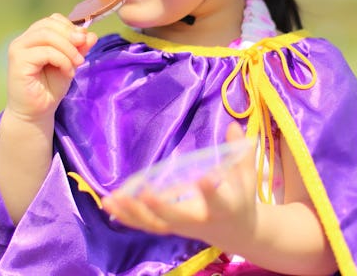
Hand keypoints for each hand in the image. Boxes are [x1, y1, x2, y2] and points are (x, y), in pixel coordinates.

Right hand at [5, 14, 97, 120]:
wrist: (36, 112)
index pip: (52, 20)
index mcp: (33, 38)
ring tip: (78, 63)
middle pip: (49, 24)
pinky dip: (62, 60)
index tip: (84, 40)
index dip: (70, 26)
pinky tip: (68, 72)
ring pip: (47, 35)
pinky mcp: (18, 62)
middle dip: (70, 35)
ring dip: (68, 48)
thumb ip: (78, 48)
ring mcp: (18, 49)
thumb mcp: (70, 63)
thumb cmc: (50, 88)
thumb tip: (91, 34)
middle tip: (83, 51)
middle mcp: (23, 40)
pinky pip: (46, 52)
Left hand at [103, 123, 257, 250]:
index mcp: (223, 208)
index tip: (202, 177)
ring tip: (113, 199)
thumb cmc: (241, 198)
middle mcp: (199, 220)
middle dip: (160, 208)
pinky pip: (145, 225)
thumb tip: (233, 124)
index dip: (209, 191)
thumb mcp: (248, 177)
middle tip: (144, 194)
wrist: (236, 232)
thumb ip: (242, 151)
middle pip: (177, 218)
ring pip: (155, 224)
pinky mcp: (169, 227)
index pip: (217, 201)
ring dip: (133, 213)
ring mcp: (181, 227)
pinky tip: (108, 204)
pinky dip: (126, 216)